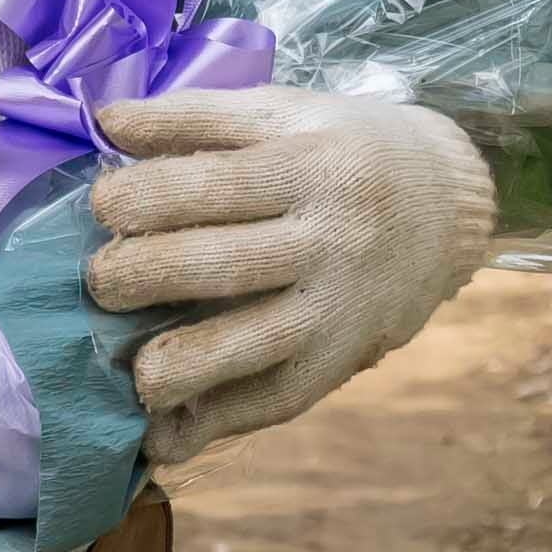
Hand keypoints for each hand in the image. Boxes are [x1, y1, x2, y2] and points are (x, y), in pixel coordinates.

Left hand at [81, 88, 495, 461]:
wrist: (450, 202)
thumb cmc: (346, 149)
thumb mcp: (283, 112)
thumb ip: (195, 116)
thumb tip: (106, 120)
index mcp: (309, 166)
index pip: (213, 186)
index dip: (143, 198)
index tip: (101, 205)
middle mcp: (328, 239)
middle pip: (226, 266)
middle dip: (147, 276)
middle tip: (101, 281)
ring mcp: (338, 306)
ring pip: (258, 345)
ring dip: (187, 366)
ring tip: (135, 374)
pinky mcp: (342, 357)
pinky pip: (282, 397)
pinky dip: (222, 422)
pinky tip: (166, 438)